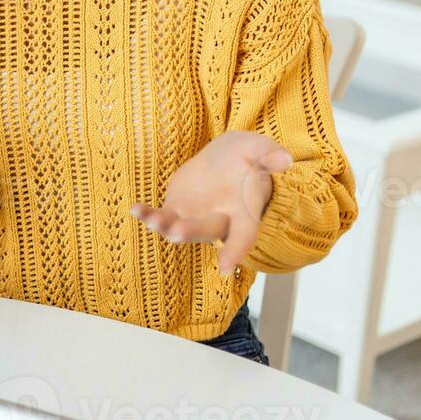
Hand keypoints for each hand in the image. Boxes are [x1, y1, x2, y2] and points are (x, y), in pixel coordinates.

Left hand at [129, 130, 293, 275]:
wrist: (225, 155)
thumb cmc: (247, 157)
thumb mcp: (259, 149)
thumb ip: (269, 155)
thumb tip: (285, 161)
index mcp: (245, 213)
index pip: (243, 237)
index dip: (235, 252)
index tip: (225, 270)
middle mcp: (219, 220)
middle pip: (205, 231)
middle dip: (190, 232)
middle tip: (175, 231)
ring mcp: (195, 217)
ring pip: (178, 228)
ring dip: (164, 226)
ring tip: (151, 219)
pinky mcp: (176, 209)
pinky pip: (159, 216)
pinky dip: (147, 215)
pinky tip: (135, 209)